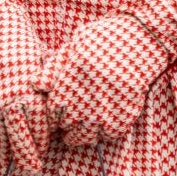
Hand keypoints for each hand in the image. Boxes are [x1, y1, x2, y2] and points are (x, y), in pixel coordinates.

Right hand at [0, 0, 49, 174]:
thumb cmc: (23, 45)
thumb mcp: (42, 66)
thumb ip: (46, 93)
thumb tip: (57, 119)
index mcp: (32, 93)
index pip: (39, 132)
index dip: (41, 145)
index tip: (42, 151)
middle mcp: (10, 101)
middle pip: (20, 143)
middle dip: (26, 159)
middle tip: (31, 167)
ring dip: (4, 153)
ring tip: (9, 158)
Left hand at [44, 14, 172, 149]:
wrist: (141, 39)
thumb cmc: (103, 39)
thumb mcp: (73, 47)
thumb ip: (52, 69)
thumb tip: (35, 86)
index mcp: (67, 86)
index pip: (51, 116)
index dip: (53, 115)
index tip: (59, 111)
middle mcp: (83, 104)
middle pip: (67, 130)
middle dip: (67, 125)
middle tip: (74, 116)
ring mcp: (104, 113)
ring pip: (86, 137)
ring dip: (84, 131)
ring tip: (87, 119)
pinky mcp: (124, 118)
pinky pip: (109, 136)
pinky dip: (106, 130)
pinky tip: (107, 116)